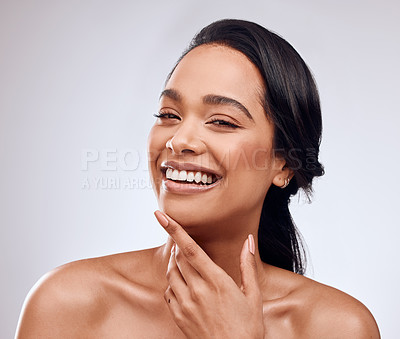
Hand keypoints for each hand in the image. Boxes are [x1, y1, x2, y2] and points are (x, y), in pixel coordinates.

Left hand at [154, 210, 264, 338]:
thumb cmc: (247, 327)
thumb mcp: (253, 295)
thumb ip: (247, 265)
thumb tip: (248, 240)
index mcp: (217, 281)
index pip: (190, 249)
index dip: (174, 230)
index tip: (161, 216)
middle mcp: (197, 291)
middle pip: (177, 258)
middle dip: (176, 244)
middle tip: (180, 240)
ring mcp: (186, 305)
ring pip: (170, 273)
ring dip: (173, 261)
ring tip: (180, 258)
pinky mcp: (179, 316)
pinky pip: (168, 292)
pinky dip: (171, 282)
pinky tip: (181, 282)